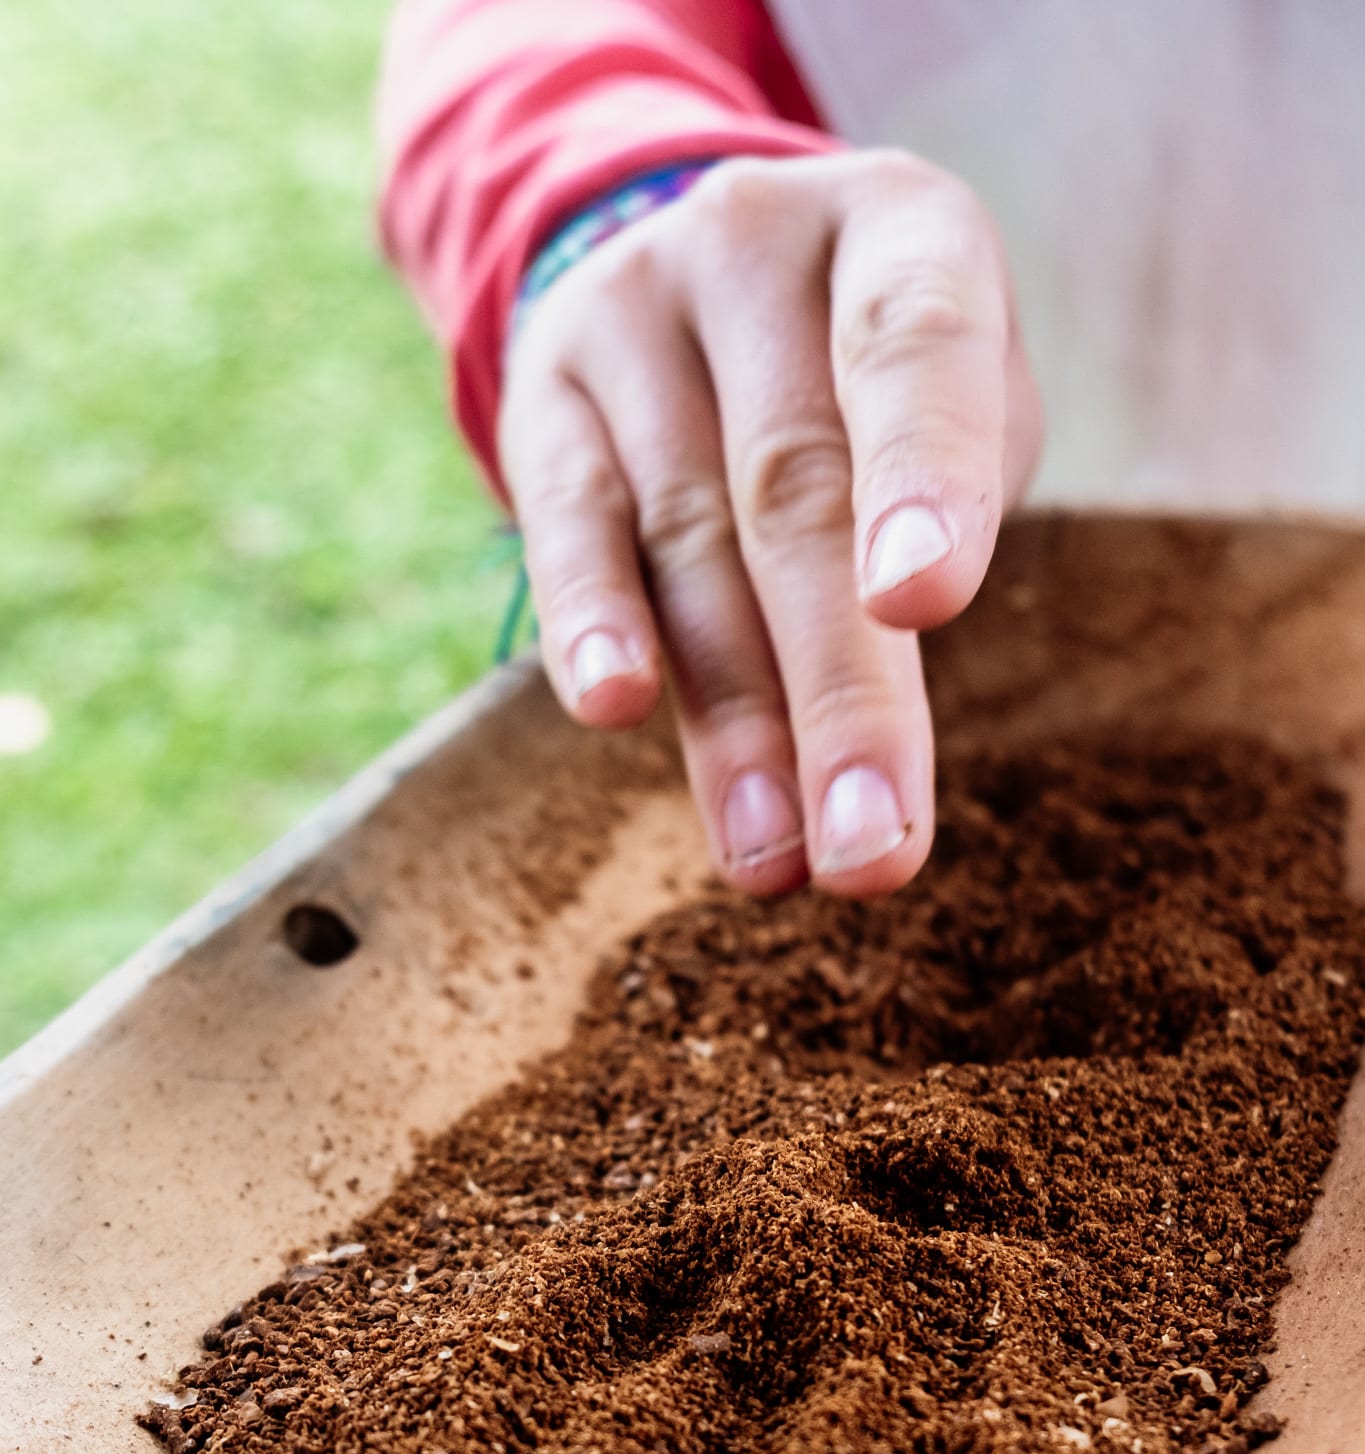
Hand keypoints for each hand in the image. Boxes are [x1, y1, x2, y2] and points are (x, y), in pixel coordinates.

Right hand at [499, 150, 1042, 897]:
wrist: (710, 276)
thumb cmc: (878, 380)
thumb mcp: (956, 409)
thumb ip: (941, 531)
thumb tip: (873, 735)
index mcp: (903, 233)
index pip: (915, 348)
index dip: (922, 476)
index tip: (920, 605)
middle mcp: (757, 246)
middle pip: (796, 491)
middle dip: (838, 689)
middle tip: (867, 846)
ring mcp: (637, 310)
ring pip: (689, 540)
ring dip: (733, 719)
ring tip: (773, 859)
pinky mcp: (546, 388)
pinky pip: (570, 520)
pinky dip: (591, 620)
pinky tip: (612, 710)